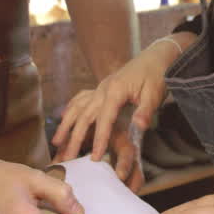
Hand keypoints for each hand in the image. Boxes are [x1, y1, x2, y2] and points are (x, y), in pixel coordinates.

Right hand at [52, 39, 177, 165]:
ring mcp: (100, 87)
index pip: (104, 119)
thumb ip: (146, 111)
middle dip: (75, 138)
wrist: (156, 56)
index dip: (99, 139)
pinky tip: (65, 117)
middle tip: (68, 157)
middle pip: (85, 116)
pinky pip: (81, 99)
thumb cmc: (157, 75)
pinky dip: (71, 109)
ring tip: (56, 142)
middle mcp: (102, 89)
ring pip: (78, 107)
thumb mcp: (155, 94)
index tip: (95, 157)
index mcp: (115, 90)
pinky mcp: (102, 87)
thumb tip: (139, 126)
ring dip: (66, 125)